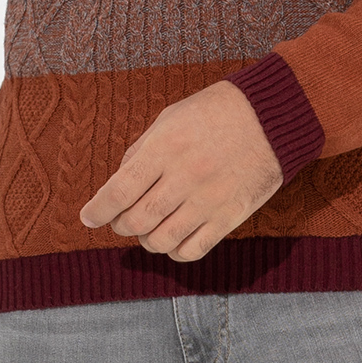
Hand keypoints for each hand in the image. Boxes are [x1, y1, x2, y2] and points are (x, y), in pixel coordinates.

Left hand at [79, 82, 283, 260]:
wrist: (272, 117)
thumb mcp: (171, 118)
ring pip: (161, 241)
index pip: (119, 191)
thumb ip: (142, 150)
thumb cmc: (217, 112)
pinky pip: (192, 250)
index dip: (98, 210)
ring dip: (147, 240)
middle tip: (121, 220)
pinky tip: (174, 238)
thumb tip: (119, 184)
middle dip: (120, 225)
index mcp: (165, 147)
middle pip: (136, 221)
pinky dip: (175, 251)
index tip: (89, 218)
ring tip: (149, 228)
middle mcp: (185, 176)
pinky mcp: (230, 216)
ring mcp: (209, 200)